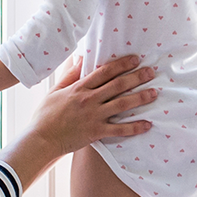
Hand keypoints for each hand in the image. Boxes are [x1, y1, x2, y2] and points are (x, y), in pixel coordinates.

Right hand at [32, 55, 158, 153]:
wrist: (41, 139)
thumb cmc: (46, 114)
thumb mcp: (56, 90)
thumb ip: (70, 74)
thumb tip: (81, 57)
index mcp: (79, 88)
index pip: (104, 72)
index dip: (121, 64)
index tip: (135, 59)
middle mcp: (89, 100)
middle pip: (117, 85)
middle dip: (136, 77)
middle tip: (151, 72)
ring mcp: (94, 116)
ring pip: (122, 104)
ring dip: (140, 98)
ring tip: (154, 93)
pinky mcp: (96, 132)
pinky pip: (119, 130)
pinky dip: (134, 127)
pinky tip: (147, 124)